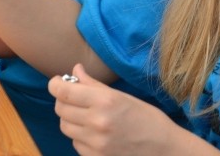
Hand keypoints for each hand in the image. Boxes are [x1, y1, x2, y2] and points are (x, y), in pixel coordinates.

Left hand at [49, 64, 204, 154]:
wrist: (164, 149)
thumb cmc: (146, 118)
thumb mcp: (121, 96)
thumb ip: (93, 84)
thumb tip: (75, 70)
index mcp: (104, 101)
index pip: (63, 91)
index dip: (55, 84)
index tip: (57, 82)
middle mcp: (97, 122)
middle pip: (60, 109)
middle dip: (64, 100)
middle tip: (74, 98)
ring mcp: (96, 143)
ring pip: (65, 127)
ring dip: (70, 119)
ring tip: (85, 116)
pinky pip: (75, 143)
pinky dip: (79, 136)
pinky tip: (94, 132)